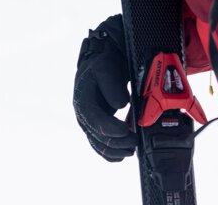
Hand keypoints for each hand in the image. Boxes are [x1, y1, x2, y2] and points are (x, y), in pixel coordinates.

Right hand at [73, 14, 137, 161]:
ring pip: (99, 144)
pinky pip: (100, 145)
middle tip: (135, 141)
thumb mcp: (106, 67)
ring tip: (132, 149)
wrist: (101, 63)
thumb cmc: (103, 64)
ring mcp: (90, 122)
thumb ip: (112, 85)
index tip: (126, 131)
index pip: (93, 119)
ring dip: (116, 150)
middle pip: (97, 136)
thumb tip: (120, 104)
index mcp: (82, 99)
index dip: (110, 128)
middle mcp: (84, 114)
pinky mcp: (97, 126)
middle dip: (117, 142)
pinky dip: (111, 153)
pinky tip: (122, 155)